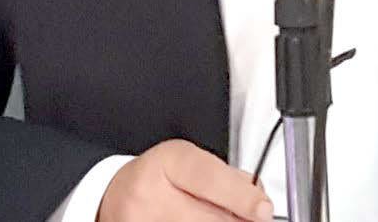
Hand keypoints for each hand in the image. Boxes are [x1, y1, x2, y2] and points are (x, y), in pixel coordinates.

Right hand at [96, 139, 273, 221]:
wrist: (114, 198)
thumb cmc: (157, 176)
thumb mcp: (188, 161)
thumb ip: (225, 176)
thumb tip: (259, 197)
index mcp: (167, 162)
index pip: (209, 179)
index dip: (240, 196)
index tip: (263, 208)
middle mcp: (150, 196)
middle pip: (210, 218)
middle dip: (238, 220)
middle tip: (253, 217)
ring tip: (222, 217)